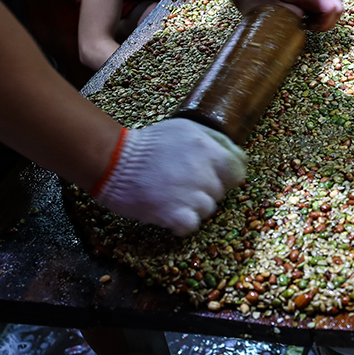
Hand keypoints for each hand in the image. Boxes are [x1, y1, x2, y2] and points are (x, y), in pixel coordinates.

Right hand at [93, 118, 246, 234]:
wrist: (114, 162)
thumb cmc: (148, 144)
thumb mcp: (184, 129)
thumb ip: (213, 140)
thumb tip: (236, 154)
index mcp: (208, 149)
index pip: (238, 169)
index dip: (227, 175)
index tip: (214, 176)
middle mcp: (204, 171)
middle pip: (221, 191)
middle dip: (206, 190)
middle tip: (182, 184)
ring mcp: (192, 195)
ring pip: (208, 209)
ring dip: (192, 206)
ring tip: (171, 195)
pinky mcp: (176, 214)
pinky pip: (191, 226)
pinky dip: (181, 224)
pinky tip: (169, 213)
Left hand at [235, 0, 343, 31]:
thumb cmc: (258, 0)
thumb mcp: (267, 9)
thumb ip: (286, 11)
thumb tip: (302, 15)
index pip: (329, 6)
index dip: (324, 22)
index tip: (308, 27)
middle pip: (337, 6)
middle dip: (327, 22)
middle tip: (309, 26)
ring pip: (336, 5)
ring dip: (325, 19)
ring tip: (308, 22)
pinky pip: (329, 5)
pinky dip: (323, 15)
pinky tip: (308, 17)